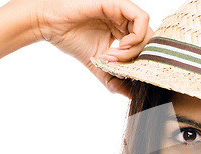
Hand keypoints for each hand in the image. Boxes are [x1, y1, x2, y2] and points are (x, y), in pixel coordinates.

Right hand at [22, 0, 153, 96]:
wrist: (51, 26)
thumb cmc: (72, 41)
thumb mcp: (99, 66)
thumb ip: (116, 80)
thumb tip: (133, 96)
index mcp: (124, 32)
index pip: (145, 49)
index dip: (140, 63)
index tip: (125, 74)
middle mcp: (127, 22)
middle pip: (150, 42)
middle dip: (137, 59)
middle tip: (117, 66)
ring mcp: (124, 12)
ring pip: (147, 33)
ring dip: (134, 50)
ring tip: (114, 56)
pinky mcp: (118, 4)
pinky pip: (142, 19)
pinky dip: (136, 36)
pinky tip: (121, 45)